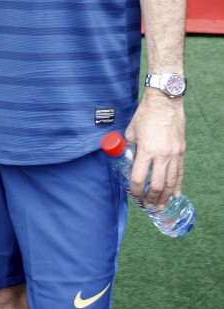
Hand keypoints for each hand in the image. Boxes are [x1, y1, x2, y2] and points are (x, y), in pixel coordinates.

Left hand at [125, 90, 185, 208]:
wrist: (165, 102)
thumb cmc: (146, 114)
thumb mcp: (132, 130)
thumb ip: (130, 146)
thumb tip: (127, 156)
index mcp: (146, 150)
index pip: (139, 177)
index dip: (135, 189)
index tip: (132, 193)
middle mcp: (161, 155)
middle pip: (156, 185)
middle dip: (151, 199)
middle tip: (147, 206)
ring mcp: (174, 154)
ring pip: (170, 182)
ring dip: (165, 197)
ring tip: (160, 206)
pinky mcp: (181, 151)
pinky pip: (180, 173)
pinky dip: (177, 186)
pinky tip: (175, 195)